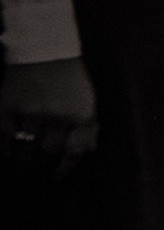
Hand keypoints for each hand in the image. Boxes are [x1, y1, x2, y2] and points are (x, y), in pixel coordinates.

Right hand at [3, 57, 98, 175]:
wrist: (44, 52)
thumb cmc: (68, 80)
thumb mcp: (87, 102)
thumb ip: (88, 127)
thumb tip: (88, 151)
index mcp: (80, 115)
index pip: (73, 151)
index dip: (63, 168)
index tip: (55, 177)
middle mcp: (57, 115)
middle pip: (48, 153)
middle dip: (41, 166)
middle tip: (34, 173)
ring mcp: (32, 112)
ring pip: (26, 149)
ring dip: (22, 162)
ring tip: (20, 167)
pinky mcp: (8, 107)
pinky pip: (5, 138)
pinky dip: (6, 150)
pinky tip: (8, 153)